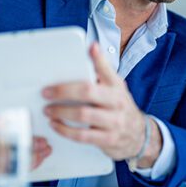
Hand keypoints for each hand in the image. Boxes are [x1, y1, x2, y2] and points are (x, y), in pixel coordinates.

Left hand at [42, 43, 161, 167]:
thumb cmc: (119, 108)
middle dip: (63, 90)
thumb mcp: (115, 88)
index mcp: (117, 86)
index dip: (99, 58)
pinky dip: (65, 130)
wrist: (139, 134)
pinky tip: (56, 125)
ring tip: (48, 110)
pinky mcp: (107, 139)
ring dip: (61, 111)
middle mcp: (117, 102)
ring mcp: (113, 121)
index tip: (91, 47)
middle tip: (47, 92)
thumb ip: (101, 74)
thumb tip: (89, 52)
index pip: (108, 70)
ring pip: (83, 114)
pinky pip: (82, 135)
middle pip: (88, 91)